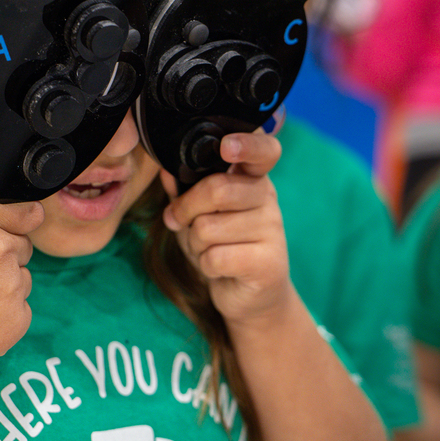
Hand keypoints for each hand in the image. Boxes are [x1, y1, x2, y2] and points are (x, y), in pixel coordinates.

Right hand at [0, 197, 42, 394]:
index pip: (27, 212)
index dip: (20, 222)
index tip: (22, 226)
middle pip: (23, 247)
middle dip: (2, 258)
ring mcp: (10, 285)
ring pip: (22, 280)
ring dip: (2, 289)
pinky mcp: (16, 320)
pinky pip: (19, 311)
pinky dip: (1, 318)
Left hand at [160, 132, 289, 328]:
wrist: (251, 296)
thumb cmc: (223, 246)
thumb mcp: (198, 215)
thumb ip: (183, 190)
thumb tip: (166, 169)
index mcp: (253, 179)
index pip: (264, 151)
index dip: (247, 144)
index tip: (226, 147)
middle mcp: (267, 200)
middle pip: (218, 189)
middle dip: (186, 208)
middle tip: (180, 220)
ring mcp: (272, 231)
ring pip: (209, 227)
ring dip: (195, 243)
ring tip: (207, 249)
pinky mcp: (268, 263)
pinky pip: (216, 257)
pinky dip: (206, 265)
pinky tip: (219, 268)